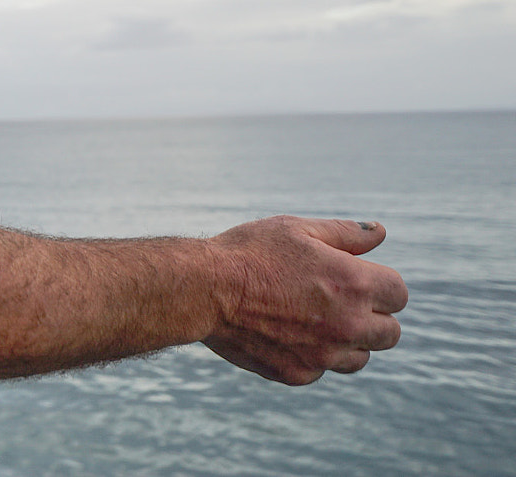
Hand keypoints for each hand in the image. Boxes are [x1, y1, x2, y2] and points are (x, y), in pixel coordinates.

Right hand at [202, 216, 407, 384]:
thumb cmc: (250, 252)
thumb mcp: (297, 229)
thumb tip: (379, 231)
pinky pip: (322, 370)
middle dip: (372, 317)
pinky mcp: (298, 373)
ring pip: (360, 357)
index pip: (399, 294)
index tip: (355, 279)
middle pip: (391, 333)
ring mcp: (324, 354)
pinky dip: (312, 355)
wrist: (203, 289)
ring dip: (347, 341)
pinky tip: (284, 332)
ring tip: (311, 319)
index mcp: (355, 284)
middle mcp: (348, 324)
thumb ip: (345, 233)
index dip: (379, 284)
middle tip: (336, 301)